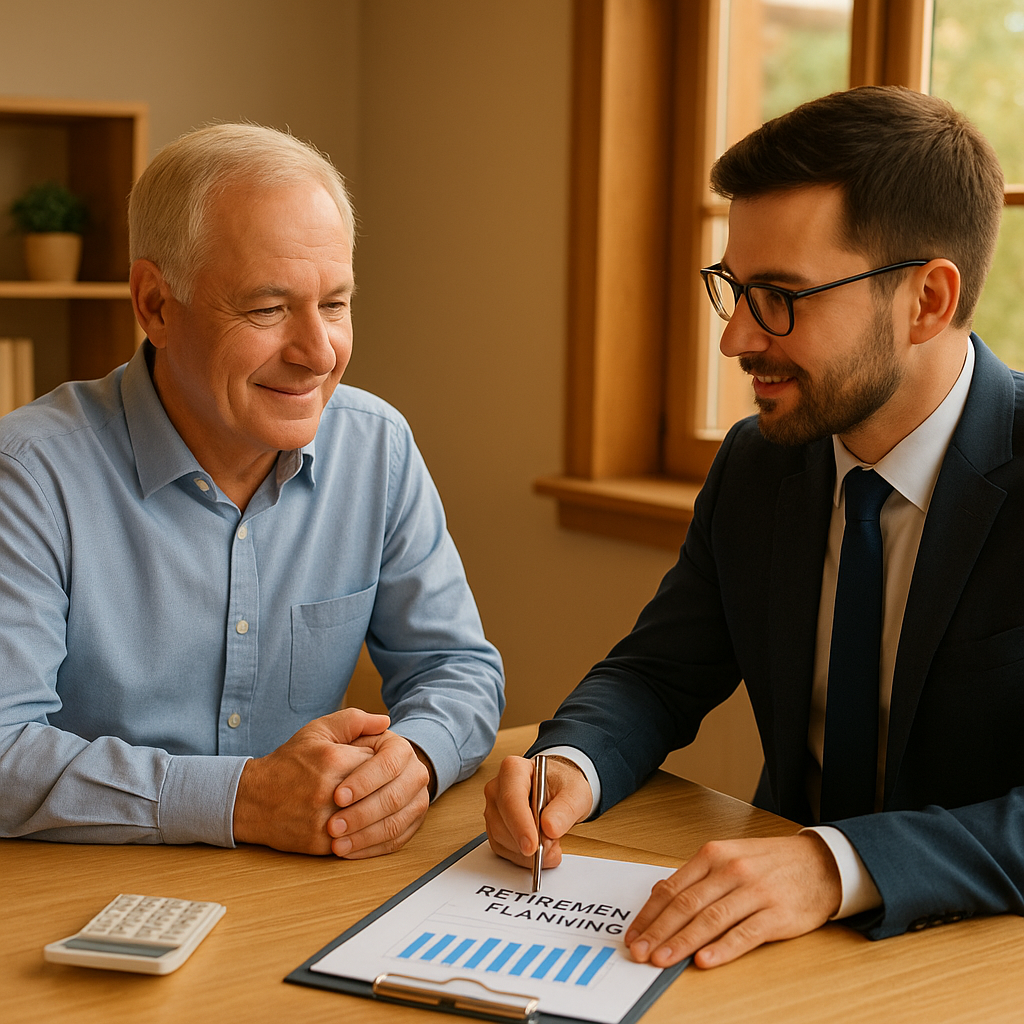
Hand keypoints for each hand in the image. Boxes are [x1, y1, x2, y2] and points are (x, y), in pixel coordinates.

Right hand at [233, 708, 388, 854]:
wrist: (253, 800)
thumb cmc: (289, 762)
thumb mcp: (318, 730)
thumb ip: (354, 721)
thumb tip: (386, 722)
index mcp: (334, 760)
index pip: (383, 763)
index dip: (385, 764)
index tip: (380, 765)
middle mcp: (331, 791)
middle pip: (383, 792)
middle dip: (387, 789)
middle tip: (384, 786)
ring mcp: (326, 820)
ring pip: (374, 819)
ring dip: (380, 813)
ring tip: (375, 804)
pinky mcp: (322, 844)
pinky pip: (358, 841)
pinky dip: (366, 833)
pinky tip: (365, 824)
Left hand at [326, 728, 432, 858]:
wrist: (346, 775)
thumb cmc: (333, 754)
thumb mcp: (334, 731)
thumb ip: (353, 720)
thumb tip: (382, 720)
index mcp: (400, 748)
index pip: (388, 765)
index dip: (364, 782)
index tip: (337, 796)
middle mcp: (414, 773)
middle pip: (395, 797)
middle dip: (362, 814)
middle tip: (333, 825)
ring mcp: (416, 800)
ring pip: (397, 823)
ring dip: (365, 836)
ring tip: (337, 844)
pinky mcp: (410, 824)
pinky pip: (396, 841)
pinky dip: (371, 849)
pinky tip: (348, 851)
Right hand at [483, 755, 592, 867]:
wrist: (558, 790)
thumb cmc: (562, 785)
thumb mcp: (575, 793)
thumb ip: (565, 809)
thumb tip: (550, 828)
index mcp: (514, 769)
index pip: (511, 799)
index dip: (520, 825)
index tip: (533, 846)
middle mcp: (498, 788)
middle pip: (503, 822)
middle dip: (530, 841)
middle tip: (554, 845)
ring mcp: (494, 809)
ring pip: (502, 839)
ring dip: (528, 851)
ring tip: (552, 842)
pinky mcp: (495, 828)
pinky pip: (504, 850)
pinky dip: (523, 856)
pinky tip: (540, 848)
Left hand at [624, 833, 841, 968]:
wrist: (821, 863)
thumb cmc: (770, 862)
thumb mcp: (729, 857)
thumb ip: (696, 876)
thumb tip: (659, 894)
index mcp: (714, 855)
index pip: (673, 888)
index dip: (649, 914)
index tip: (633, 934)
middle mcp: (731, 870)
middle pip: (686, 905)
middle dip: (658, 932)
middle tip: (639, 953)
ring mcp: (754, 892)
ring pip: (710, 920)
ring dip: (682, 943)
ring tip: (661, 960)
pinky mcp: (776, 914)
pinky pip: (745, 934)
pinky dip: (722, 948)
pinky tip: (704, 960)